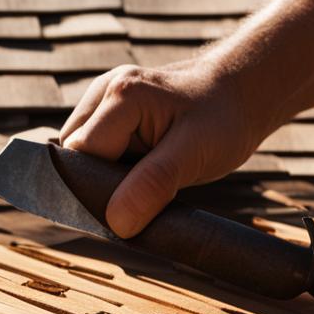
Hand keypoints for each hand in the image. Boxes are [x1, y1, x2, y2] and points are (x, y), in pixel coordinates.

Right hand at [60, 62, 273, 237]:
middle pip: (73, 156)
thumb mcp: (194, 153)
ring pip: (81, 156)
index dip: (96, 190)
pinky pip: (96, 150)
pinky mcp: (109, 113)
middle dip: (100, 183)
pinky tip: (142, 169)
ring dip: (106, 176)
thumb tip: (116, 223)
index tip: (128, 208)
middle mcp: (104, 90)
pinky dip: (113, 168)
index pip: (78, 158)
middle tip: (144, 193)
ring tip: (148, 176)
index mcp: (120, 95)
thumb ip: (153, 184)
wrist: (240, 95)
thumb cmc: (222, 119)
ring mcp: (104, 99)